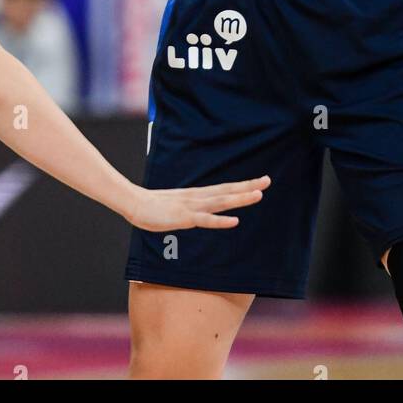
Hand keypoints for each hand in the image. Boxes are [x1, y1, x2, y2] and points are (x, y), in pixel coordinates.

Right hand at [123, 175, 270, 231]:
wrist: (135, 203)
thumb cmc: (156, 206)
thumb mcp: (179, 204)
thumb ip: (193, 206)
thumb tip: (203, 209)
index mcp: (199, 194)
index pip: (226, 188)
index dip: (244, 185)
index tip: (261, 181)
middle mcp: (199, 197)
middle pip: (228, 191)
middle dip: (248, 187)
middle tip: (267, 181)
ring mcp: (192, 207)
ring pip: (221, 202)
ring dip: (239, 199)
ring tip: (258, 195)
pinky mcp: (184, 218)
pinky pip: (205, 220)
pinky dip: (220, 221)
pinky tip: (234, 222)